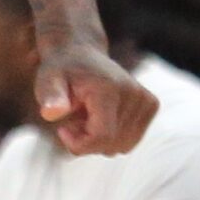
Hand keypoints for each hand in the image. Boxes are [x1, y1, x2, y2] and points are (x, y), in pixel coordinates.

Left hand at [36, 38, 158, 155]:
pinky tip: (100, 117)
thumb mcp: (47, 80)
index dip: (79, 143)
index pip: (102, 137)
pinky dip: (113, 135)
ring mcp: (146, 100)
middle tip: (73, 119)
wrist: (79, 52)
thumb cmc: (60, 70)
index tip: (62, 130)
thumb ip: (49, 96)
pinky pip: (131, 140)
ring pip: (122, 146)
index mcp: (109, 89)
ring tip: (87, 116)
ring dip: (100, 139)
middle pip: (112, 145)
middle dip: (87, 140)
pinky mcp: (152, 105)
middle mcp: (134, 94)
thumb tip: (51, 113)